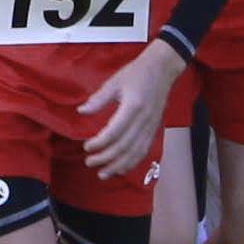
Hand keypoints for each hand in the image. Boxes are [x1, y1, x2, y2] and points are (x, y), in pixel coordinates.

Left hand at [79, 42, 182, 175]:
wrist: (162, 69)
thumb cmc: (136, 73)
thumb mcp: (114, 82)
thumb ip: (98, 99)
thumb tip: (81, 111)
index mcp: (133, 106)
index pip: (114, 132)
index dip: (100, 143)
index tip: (86, 146)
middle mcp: (144, 120)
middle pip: (124, 146)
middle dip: (106, 158)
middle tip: (89, 162)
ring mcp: (151, 126)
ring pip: (135, 153)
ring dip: (118, 165)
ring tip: (103, 173)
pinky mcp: (154, 129)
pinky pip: (144, 150)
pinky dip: (132, 162)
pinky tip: (121, 168)